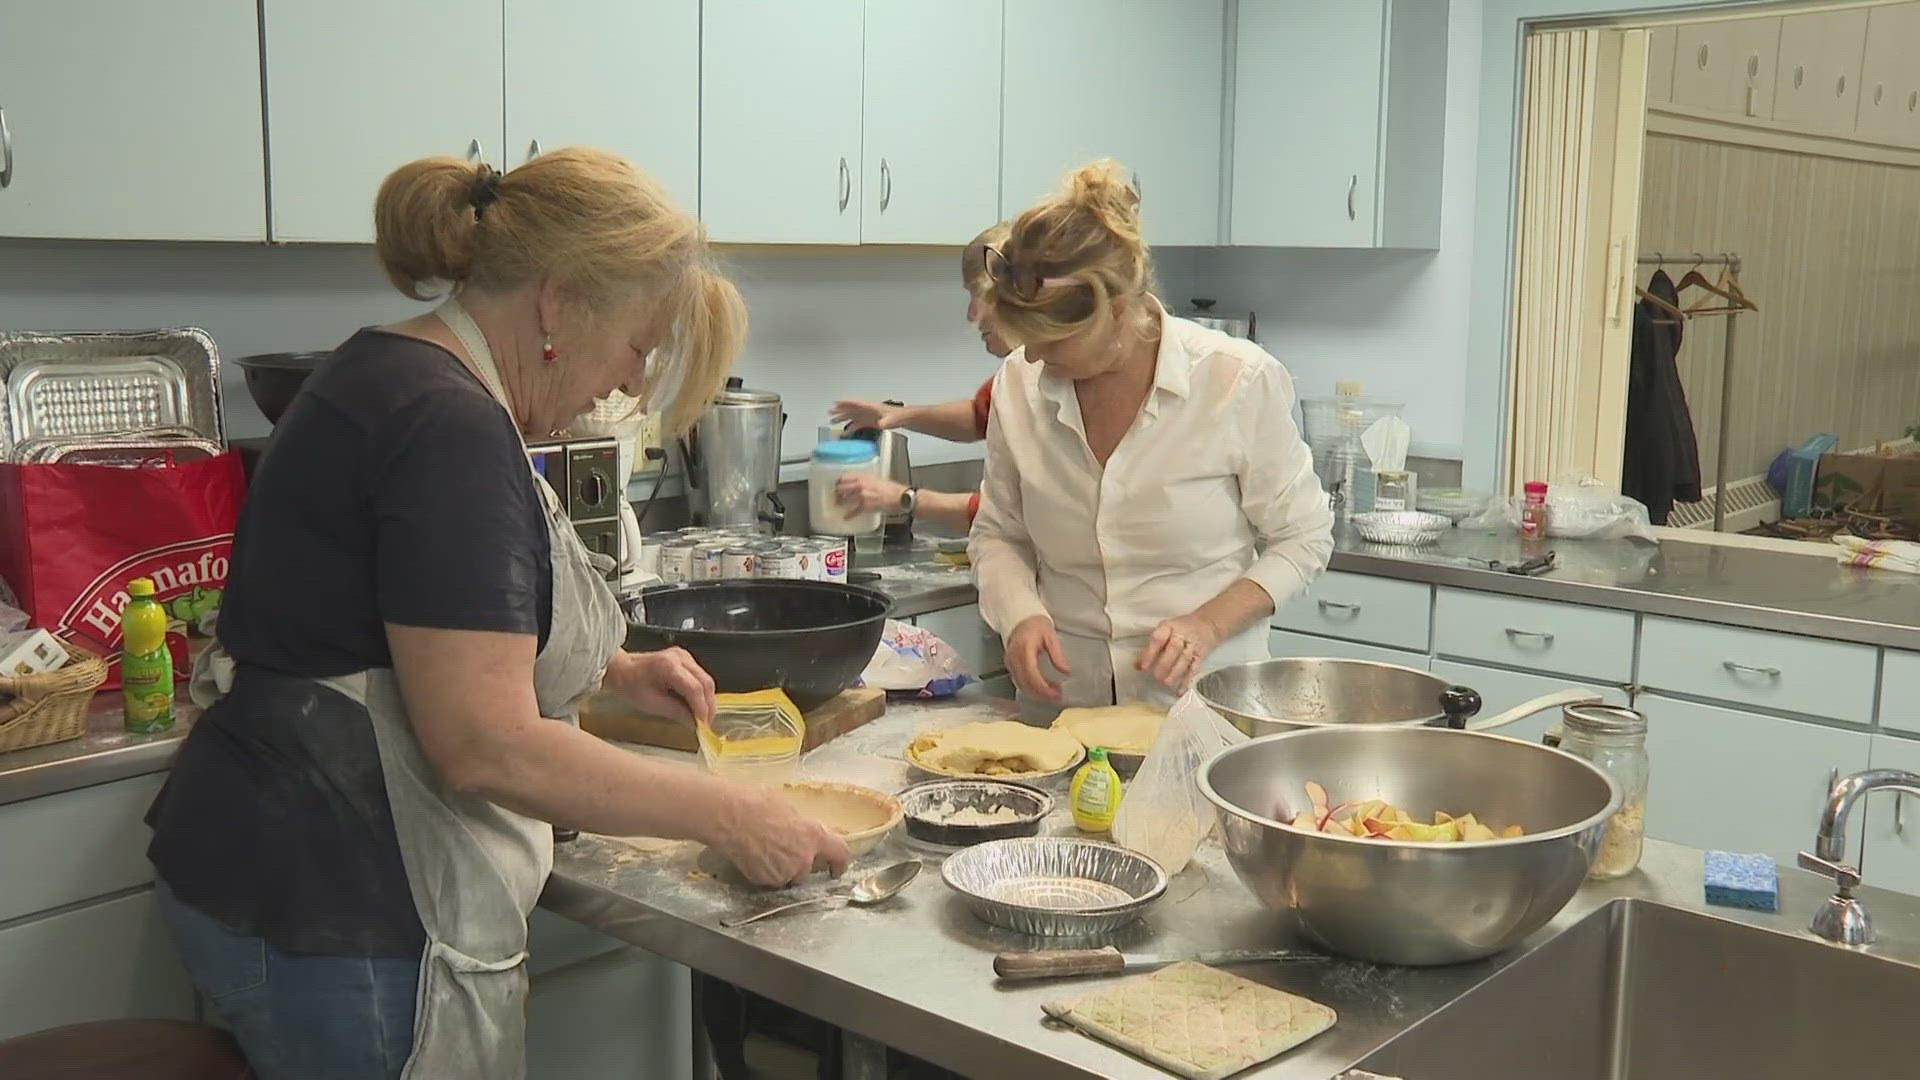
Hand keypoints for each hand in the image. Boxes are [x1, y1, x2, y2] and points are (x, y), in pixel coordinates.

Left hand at [606, 648, 715, 722]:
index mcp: (669, 666)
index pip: (695, 689)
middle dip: (709, 705)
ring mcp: (684, 656)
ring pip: (706, 680)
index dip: (702, 709)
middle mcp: (680, 658)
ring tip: (703, 716)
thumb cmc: (630, 684)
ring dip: (707, 699)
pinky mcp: (685, 659)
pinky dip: (701, 692)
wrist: (622, 669)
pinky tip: (698, 704)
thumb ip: (676, 713)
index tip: (704, 725)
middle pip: (705, 683)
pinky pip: (700, 676)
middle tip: (707, 723)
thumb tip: (695, 722)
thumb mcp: (652, 704)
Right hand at [712, 787, 851, 886]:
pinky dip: (765, 872)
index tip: (835, 870)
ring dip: (781, 869)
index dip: (840, 864)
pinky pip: (770, 879)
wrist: (730, 817)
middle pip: (807, 869)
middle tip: (781, 850)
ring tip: (763, 850)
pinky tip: (753, 856)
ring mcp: (785, 873)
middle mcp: (804, 859)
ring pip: (787, 876)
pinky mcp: (766, 881)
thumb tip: (801, 833)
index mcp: (814, 836)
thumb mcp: (788, 810)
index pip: (840, 854)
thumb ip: (801, 828)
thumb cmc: (758, 805)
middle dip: (798, 864)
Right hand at [830, 399, 904, 430]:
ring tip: (833, 420)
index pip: (857, 403)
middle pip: (852, 409)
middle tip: (830, 412)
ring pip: (854, 416)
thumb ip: (888, 421)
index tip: (835, 403)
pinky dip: (852, 426)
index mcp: (873, 408)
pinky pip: (859, 423)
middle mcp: (870, 411)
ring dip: (844, 417)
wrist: (908, 419)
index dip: (846, 403)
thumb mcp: (895, 419)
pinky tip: (847, 431)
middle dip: (840, 410)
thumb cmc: (902, 416)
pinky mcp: (873, 422)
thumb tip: (882, 424)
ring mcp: (871, 416)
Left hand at [836, 473, 907, 511]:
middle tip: (836, 496)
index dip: (839, 482)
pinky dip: (848, 515)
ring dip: (840, 503)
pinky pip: (852, 511)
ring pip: (844, 499)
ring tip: (838, 505)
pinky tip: (846, 517)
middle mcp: (861, 485)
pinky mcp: (864, 506)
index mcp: (864, 477)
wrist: (901, 498)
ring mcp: (861, 496)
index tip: (837, 484)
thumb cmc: (894, 489)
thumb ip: (867, 481)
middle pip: (841, 488)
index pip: (845, 477)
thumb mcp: (878, 480)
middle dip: (837, 493)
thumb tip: (860, 484)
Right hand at [1005, 615, 1069, 701]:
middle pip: (1026, 682)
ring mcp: (1010, 662)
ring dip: (1037, 692)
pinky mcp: (1009, 665)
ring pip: (1021, 684)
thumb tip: (1066, 671)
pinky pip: (1019, 680)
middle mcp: (1014, 657)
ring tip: (1053, 691)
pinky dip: (1031, 687)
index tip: (1056, 693)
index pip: (1032, 674)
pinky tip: (1043, 687)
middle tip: (1057, 695)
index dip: (1043, 687)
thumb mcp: (1050, 636)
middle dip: (1042, 693)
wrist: (1019, 616)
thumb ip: (1057, 655)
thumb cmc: (1035, 623)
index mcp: (1024, 648)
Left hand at [1136, 613, 1221, 691]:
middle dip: (1164, 664)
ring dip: (1175, 673)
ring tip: (1166, 684)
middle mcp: (1181, 636)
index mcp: (1169, 627)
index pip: (1159, 638)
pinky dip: (1187, 681)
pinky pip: (1194, 669)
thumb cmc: (1180, 629)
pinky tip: (1179, 691)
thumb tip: (1137, 665)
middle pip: (1174, 649)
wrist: (1208, 624)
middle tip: (1155, 677)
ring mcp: (1192, 647)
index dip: (1150, 652)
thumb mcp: (1166, 629)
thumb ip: (1152, 646)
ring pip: (1184, 660)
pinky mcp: (1200, 657)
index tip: (1142, 667)